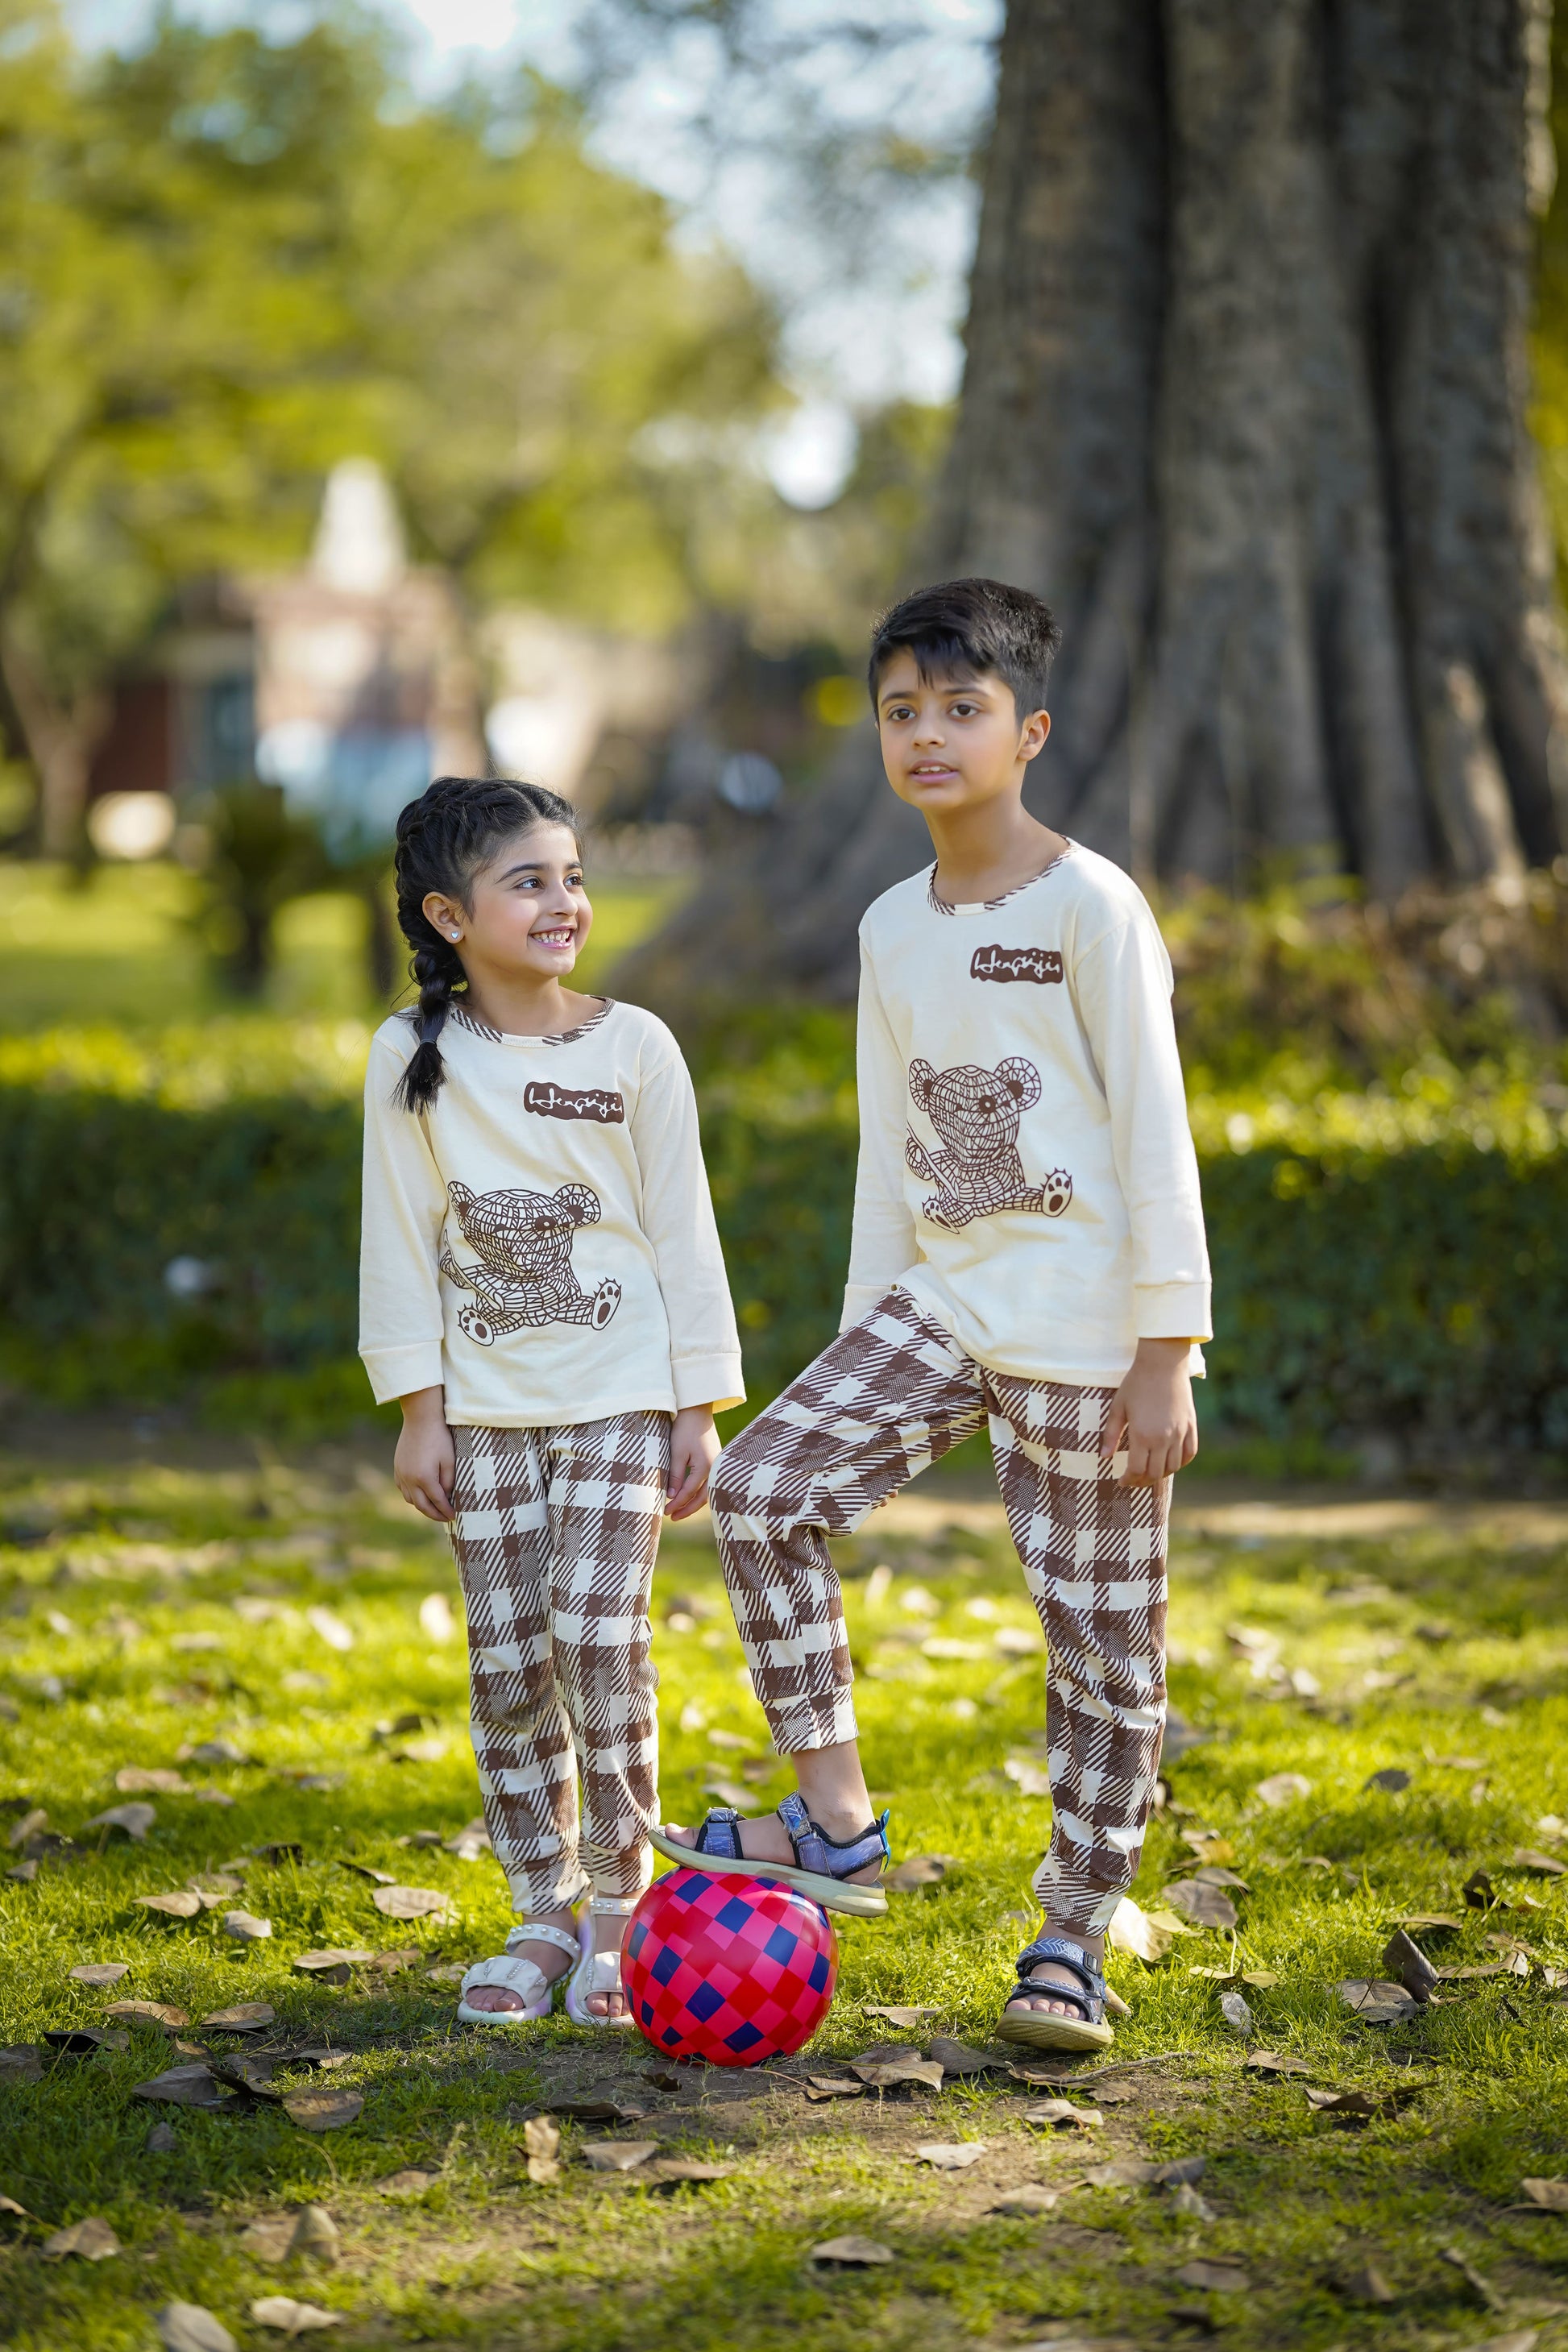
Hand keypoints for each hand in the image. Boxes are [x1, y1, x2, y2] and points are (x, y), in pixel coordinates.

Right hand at [395, 1387, 455, 1521]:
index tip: (454, 1517)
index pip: (437, 1502)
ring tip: (434, 1507)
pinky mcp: (397, 1467)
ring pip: (410, 1499)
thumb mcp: (450, 1460)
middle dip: (434, 1514)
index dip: (446, 1511)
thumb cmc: (439, 1438)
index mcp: (424, 1478)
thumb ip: (449, 1482)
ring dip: (422, 1506)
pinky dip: (411, 1495)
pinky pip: (402, 1488)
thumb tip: (447, 1497)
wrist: (420, 1419)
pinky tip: (420, 1493)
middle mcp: (410, 1479)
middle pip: (422, 1505)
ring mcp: (401, 1474)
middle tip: (445, 1518)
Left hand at [666, 1406, 719, 1520]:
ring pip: (707, 1491)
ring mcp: (716, 1465)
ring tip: (680, 1510)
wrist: (697, 1411)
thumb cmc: (685, 1429)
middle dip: (687, 1509)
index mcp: (705, 1467)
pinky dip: (698, 1492)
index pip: (689, 1492)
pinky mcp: (714, 1461)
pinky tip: (690, 1495)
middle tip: (673, 1517)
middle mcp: (714, 1469)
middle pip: (702, 1497)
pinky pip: (708, 1482)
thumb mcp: (677, 1452)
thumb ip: (675, 1475)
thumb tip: (672, 1496)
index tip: (665, 1512)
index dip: (677, 1504)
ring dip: (693, 1502)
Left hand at [1103, 1339, 1198, 1487]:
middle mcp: (1163, 1438)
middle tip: (1134, 1480)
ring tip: (1150, 1472)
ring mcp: (1180, 1433)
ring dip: (1161, 1474)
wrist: (1162, 1363)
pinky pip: (1190, 1453)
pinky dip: (1181, 1463)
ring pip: (1173, 1466)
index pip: (1137, 1470)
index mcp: (1142, 1435)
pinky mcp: (1191, 1426)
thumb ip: (1110, 1434)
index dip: (1128, 1480)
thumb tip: (1103, 1457)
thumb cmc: (1136, 1383)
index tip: (1121, 1481)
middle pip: (1155, 1473)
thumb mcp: (1118, 1408)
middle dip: (1142, 1481)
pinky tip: (1171, 1462)